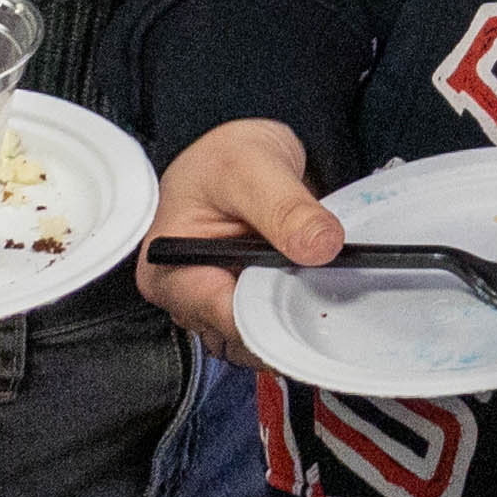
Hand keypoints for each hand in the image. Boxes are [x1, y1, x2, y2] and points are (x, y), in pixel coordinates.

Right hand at [138, 118, 340, 369]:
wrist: (238, 154)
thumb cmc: (224, 158)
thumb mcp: (251, 169)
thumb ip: (286, 208)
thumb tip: (321, 246)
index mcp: (168, 271)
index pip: (221, 318)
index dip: (270, 319)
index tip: (313, 307)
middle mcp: (185, 298)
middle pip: (240, 338)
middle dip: (286, 324)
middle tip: (328, 292)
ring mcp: (214, 305)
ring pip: (258, 342)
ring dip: (293, 321)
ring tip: (321, 284)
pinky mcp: (241, 305)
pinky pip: (270, 328)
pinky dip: (295, 313)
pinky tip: (314, 287)